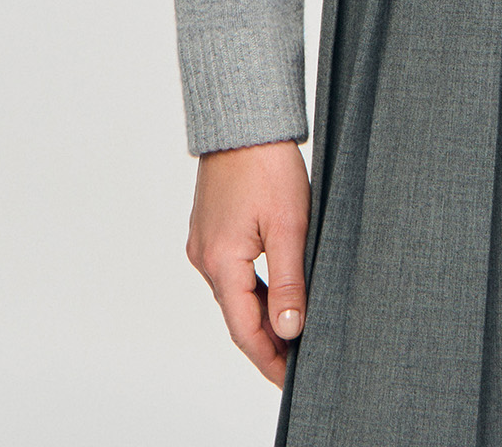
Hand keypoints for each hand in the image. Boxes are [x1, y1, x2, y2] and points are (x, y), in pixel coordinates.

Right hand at [186, 139, 311, 384]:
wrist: (244, 120)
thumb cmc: (267, 164)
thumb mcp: (289, 226)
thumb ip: (288, 281)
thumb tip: (290, 329)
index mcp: (221, 262)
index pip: (244, 330)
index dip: (269, 359)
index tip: (291, 380)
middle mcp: (205, 257)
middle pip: (237, 316)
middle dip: (266, 342)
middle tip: (297, 363)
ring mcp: (204, 243)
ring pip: (234, 294)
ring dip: (259, 315)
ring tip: (292, 333)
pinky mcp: (210, 229)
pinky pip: (230, 272)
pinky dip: (251, 289)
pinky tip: (274, 292)